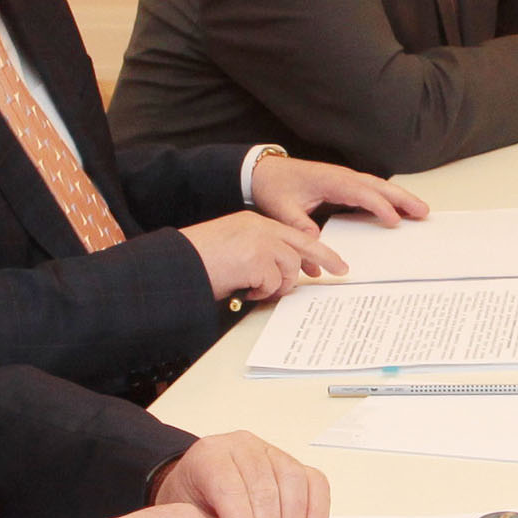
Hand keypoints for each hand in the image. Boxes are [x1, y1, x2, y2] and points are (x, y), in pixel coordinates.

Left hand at [149, 430, 332, 517]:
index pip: (231, 491)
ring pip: (293, 484)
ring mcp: (272, 452)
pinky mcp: (295, 464)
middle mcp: (243, 446)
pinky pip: (316, 484)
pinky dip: (316, 515)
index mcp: (209, 457)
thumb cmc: (192, 504)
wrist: (198, 484)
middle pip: (265, 490)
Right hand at [179, 211, 339, 301]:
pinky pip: (272, 284)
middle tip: (342, 270)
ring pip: (289, 270)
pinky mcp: (257, 259)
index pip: (292, 235)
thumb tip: (280, 279)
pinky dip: (261, 293)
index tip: (329, 262)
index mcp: (253, 223)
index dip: (312, 250)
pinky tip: (243, 291)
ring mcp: (260, 242)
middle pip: (304, 245)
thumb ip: (258, 257)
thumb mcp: (231, 251)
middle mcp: (259, 228)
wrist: (175, 263)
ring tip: (254, 290)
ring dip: (276, 287)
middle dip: (326, 259)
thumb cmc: (195, 261)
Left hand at [248, 154, 425, 233]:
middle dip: (402, 198)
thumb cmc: (275, 187)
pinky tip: (399, 207)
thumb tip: (316, 241)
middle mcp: (342, 176)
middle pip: (379, 186)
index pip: (361, 193)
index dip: (380, 206)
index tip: (395, 221)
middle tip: (423, 211)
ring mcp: (345, 178)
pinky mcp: (344, 183)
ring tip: (420, 210)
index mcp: (330, 180)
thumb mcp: (282, 209)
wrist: (264, 171)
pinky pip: (371, 189)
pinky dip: (388, 196)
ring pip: (379, 185)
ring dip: (400, 196)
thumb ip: (299, 225)